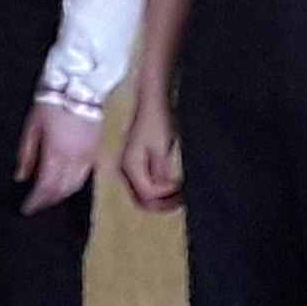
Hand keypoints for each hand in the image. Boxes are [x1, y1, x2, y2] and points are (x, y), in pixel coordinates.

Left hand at [16, 99, 101, 212]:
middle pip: (62, 190)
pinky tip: (65, 184)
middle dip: (48, 201)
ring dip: (61, 195)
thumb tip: (21, 177)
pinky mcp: (95, 150)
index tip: (26, 208)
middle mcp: (75, 159)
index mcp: (57, 153)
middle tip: (35, 205)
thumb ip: (27, 154)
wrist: (80, 84)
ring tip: (49, 197)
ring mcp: (88, 156)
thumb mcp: (32, 126)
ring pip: (76, 185)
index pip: (46, 187)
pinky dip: (74, 185)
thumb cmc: (51, 103)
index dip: (36, 201)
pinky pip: (85, 175)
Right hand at [117, 99, 183, 213]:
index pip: (148, 194)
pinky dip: (159, 190)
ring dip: (161, 199)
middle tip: (182, 199)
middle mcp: (125, 170)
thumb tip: (166, 192)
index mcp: (130, 167)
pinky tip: (172, 185)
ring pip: (143, 196)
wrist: (152, 102)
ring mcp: (128, 168)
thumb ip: (162, 173)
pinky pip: (144, 187)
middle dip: (163, 204)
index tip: (182, 189)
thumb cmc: (158, 121)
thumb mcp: (162, 148)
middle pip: (142, 201)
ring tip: (180, 193)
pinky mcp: (134, 165)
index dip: (166, 195)